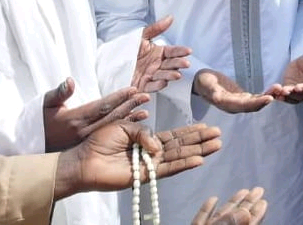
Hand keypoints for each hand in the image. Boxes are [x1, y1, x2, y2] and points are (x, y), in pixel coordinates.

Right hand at [43, 78, 149, 150]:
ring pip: (112, 127)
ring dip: (130, 118)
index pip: (102, 106)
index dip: (118, 98)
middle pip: (111, 116)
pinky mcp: (89, 143)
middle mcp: (84, 130)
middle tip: (146, 96)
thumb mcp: (46, 103)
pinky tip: (133, 124)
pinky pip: (109, 134)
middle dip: (129, 105)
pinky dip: (122, 128)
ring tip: (145, 112)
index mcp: (76, 118)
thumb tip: (70, 80)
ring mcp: (87, 139)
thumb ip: (59, 92)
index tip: (133, 90)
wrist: (31, 144)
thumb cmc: (40, 121)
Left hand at [54, 120, 221, 198]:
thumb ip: (144, 132)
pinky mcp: (146, 176)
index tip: (207, 127)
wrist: (84, 160)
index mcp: (146, 139)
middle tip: (218, 135)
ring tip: (216, 145)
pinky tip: (198, 159)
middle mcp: (152, 152)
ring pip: (179, 157)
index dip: (190, 132)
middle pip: (181, 146)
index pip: (173, 136)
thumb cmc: (99, 142)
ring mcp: (150, 165)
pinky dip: (184, 164)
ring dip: (198, 151)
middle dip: (200, 140)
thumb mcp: (123, 126)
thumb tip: (158, 146)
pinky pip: (168, 170)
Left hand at [133, 16, 192, 91]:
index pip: (172, 51)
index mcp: (159, 53)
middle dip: (179, 64)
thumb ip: (156, 28)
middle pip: (171, 64)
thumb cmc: (127, 48)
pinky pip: (152, 86)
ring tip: (177, 74)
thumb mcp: (141, 36)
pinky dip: (158, 85)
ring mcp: (151, 75)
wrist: (111, 62)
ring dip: (171, 75)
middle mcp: (157, 64)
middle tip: (185, 63)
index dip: (180, 51)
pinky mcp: (143, 86)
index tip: (188, 51)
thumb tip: (170, 17)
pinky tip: (163, 82)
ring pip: (164, 75)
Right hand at [191, 187, 267, 223]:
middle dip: (248, 204)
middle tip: (258, 190)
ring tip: (243, 191)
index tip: (264, 200)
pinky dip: (207, 209)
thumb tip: (247, 212)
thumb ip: (231, 224)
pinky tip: (213, 198)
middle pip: (237, 218)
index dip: (256, 213)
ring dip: (231, 204)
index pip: (248, 223)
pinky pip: (201, 220)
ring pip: (221, 218)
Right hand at [193, 69, 273, 113]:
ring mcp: (239, 102)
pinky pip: (256, 97)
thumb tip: (217, 97)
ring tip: (280, 88)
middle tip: (279, 92)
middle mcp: (235, 106)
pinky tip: (275, 89)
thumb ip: (212, 91)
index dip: (257, 103)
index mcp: (227, 104)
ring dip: (269, 96)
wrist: (201, 81)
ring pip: (257, 102)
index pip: (245, 105)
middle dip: (267, 99)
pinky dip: (266, 94)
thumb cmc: (203, 81)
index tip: (269, 98)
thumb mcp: (206, 84)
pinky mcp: (242, 97)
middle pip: (254, 105)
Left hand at [267, 51, 302, 103]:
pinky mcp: (290, 89)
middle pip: (301, 96)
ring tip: (280, 91)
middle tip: (286, 90)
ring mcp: (298, 92)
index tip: (298, 87)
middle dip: (293, 94)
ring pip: (292, 97)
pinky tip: (275, 93)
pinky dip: (280, 95)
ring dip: (285, 96)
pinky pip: (285, 95)